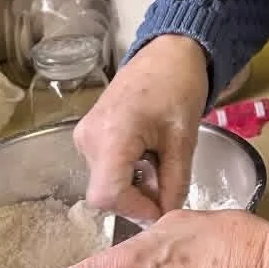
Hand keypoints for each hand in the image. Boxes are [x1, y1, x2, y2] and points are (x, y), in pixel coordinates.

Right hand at [75, 34, 208, 221]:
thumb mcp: (184, 139)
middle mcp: (88, 138)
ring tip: (161, 161)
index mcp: (111, 135)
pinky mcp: (88, 135)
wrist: (167, 54)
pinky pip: (104, 168)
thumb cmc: (179, 87)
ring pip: (105, 182)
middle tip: (169, 184)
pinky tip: (148, 155)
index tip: (164, 207)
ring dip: (134, 184)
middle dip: (138, 198)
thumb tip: (167, 214)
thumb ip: (175, 182)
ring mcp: (84, 137)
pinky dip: (127, 172)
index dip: (136, 209)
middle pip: (105, 192)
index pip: (108, 195)